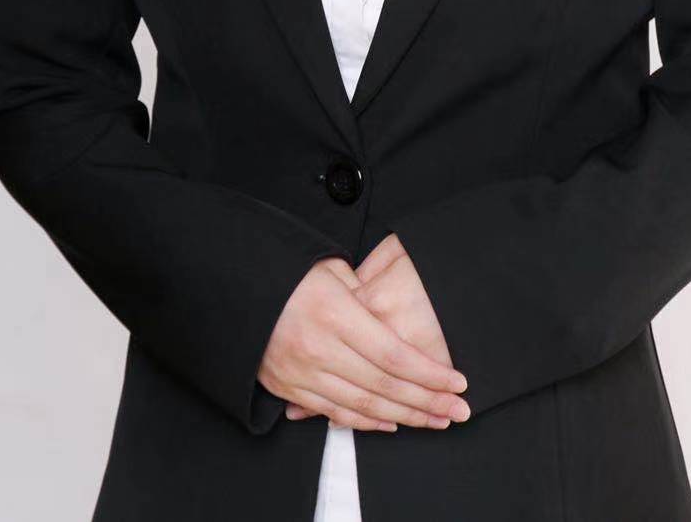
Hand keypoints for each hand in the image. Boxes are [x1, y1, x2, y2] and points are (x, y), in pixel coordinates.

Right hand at [259, 253, 469, 432]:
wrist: (232, 285)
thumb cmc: (287, 270)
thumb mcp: (329, 268)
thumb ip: (363, 295)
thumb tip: (392, 319)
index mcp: (334, 313)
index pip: (393, 354)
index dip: (429, 372)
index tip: (457, 380)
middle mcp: (319, 348)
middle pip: (384, 385)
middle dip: (427, 401)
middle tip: (458, 410)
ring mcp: (301, 372)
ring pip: (362, 406)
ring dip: (404, 416)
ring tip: (435, 420)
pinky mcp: (288, 386)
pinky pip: (334, 412)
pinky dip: (366, 422)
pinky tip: (392, 423)